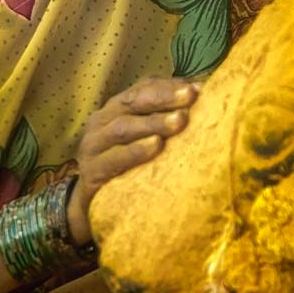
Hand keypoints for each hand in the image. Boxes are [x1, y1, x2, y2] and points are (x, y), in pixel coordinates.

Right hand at [67, 77, 200, 243]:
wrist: (91, 205)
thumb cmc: (127, 166)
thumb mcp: (144, 138)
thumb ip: (166, 116)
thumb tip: (202, 93)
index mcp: (116, 108)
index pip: (141, 89)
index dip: (167, 86)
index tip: (197, 88)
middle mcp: (101, 122)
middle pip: (132, 103)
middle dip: (163, 98)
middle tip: (190, 97)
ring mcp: (93, 147)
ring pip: (122, 128)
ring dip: (153, 122)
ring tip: (179, 121)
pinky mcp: (91, 173)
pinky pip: (113, 159)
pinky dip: (135, 151)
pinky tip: (156, 145)